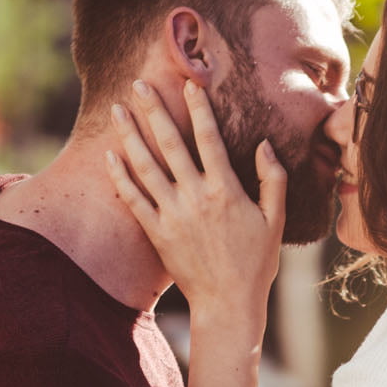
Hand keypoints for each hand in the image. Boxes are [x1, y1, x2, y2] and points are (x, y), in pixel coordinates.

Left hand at [106, 80, 284, 330]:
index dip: (198, 107)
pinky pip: (134, 199)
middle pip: (170, 143)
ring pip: (146, 166)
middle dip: (153, 110)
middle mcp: (196, 197)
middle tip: (138, 83)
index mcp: (226, 190)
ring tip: (117, 110)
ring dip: (130, 135)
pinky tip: (110, 155)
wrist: (227, 304)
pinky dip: (121, 176)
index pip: (209, 138)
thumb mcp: (275, 220)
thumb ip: (273, 180)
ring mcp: (173, 215)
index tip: (188, 82)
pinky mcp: (157, 234)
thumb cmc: (255, 264)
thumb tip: (265, 145)